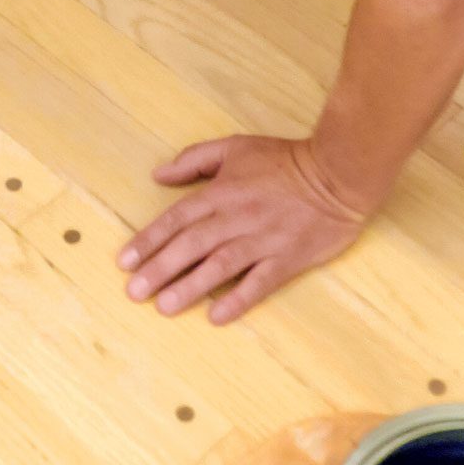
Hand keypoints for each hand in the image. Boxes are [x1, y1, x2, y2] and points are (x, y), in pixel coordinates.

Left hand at [119, 135, 372, 325]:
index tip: (125, 262)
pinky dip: (238, 299)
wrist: (338, 173)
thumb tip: (159, 175)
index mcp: (222, 191)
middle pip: (191, 245)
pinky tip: (216, 316)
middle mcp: (237, 217)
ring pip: (219, 266)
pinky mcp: (287, 258)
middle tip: (134, 293)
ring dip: (190, 287)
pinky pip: (259, 283)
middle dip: (160, 269)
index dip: (149, 240)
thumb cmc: (285, 160)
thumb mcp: (235, 148)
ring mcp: (263, 240)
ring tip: (164, 307)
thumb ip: (195, 160)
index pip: (177, 219)